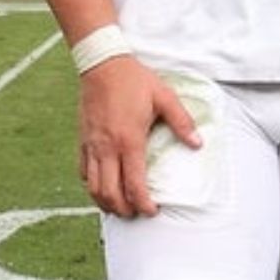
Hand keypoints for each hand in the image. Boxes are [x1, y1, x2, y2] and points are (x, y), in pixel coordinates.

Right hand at [76, 56, 200, 217]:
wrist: (102, 65)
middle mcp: (107, 148)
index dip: (143, 203)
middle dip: (123, 209)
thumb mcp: (165, 97)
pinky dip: (92, 186)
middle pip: (110, 193)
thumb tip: (197, 144)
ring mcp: (92, 146)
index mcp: (129, 141)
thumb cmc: (135, 81)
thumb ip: (182, 122)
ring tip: (119, 208)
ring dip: (105, 202)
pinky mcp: (82, 140)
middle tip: (136, 214)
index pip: (134, 184)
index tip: (152, 211)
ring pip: (93, 187)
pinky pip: (83, 171)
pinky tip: (102, 187)